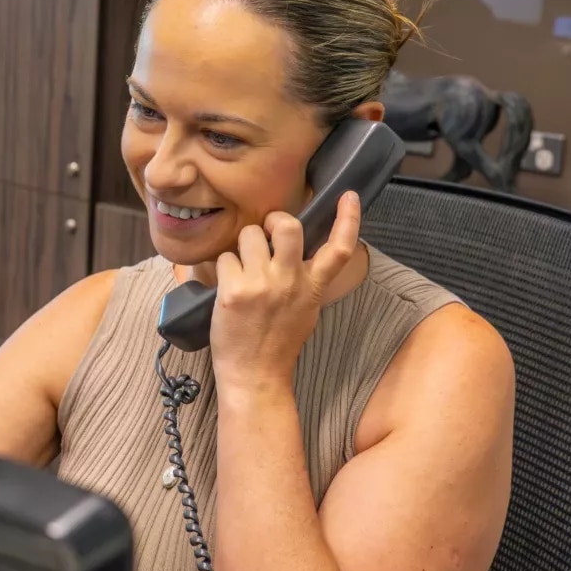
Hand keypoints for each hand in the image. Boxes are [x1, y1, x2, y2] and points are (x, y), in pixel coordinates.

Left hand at [209, 191, 362, 390]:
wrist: (256, 374)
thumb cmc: (277, 343)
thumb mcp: (305, 310)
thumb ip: (304, 280)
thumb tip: (296, 254)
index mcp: (312, 286)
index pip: (339, 248)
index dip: (347, 218)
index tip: (348, 195)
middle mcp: (291, 281)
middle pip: (289, 225)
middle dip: (274, 220)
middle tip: (266, 233)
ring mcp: (262, 284)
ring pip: (250, 235)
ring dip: (242, 246)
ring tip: (241, 270)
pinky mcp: (234, 290)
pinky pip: (224, 258)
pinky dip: (222, 269)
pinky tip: (225, 288)